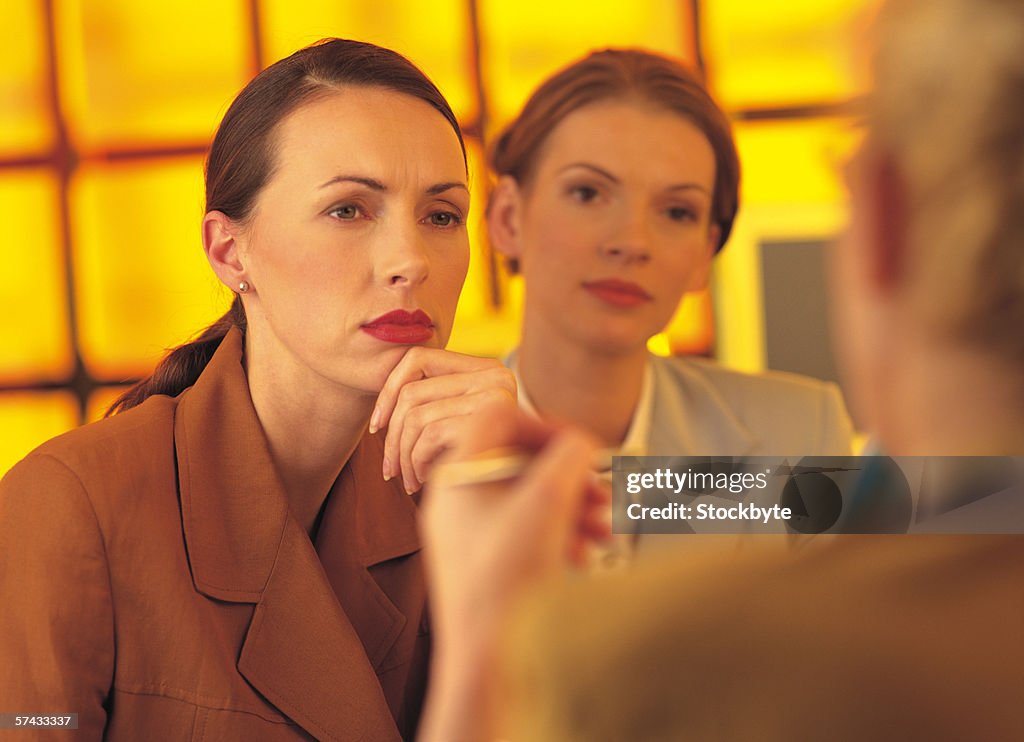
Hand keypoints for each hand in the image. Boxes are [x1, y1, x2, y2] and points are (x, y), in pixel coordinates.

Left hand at [370, 347, 516, 493]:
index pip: (417, 358)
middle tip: (390, 470)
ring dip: (402, 455)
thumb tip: (381, 409)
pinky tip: (421, 481)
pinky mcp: (492, 418)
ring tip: (408, 480)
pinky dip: (416, 461)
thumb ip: (436, 403)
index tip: (377, 427)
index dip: (387, 391)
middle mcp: (496, 374)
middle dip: (391, 437)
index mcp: (487, 368)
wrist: (529, 496)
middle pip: (412, 392)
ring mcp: (495, 394)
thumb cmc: (487, 465)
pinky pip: (430, 434)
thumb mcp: (461, 425)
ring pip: (416, 416)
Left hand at [422, 401, 608, 645]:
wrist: (486, 664)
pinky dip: (558, 537)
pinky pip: (524, 533)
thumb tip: (579, 443)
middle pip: (519, 463)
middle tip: (602, 496)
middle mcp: (456, 500)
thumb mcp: (546, 505)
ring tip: (604, 532)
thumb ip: (568, 459)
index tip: (581, 447)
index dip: (544, 424)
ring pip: (527, 500)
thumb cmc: (508, 582)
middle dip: (569, 477)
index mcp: (458, 476)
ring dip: (571, 508)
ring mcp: (468, 534)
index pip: (499, 419)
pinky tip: (583, 559)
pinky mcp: (483, 564)